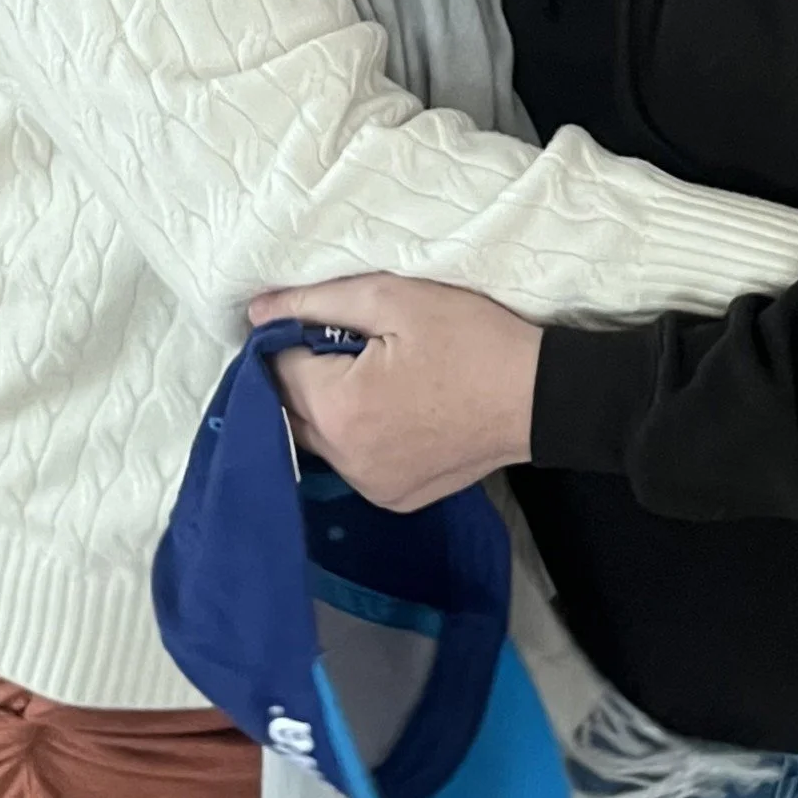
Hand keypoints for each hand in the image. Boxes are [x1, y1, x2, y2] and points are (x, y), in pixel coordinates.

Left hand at [246, 273, 540, 511]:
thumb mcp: (394, 299)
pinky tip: (395, 411)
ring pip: (318, 439)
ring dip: (329, 408)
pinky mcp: (394, 497)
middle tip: (352, 346)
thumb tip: (255, 311)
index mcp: (339, 408)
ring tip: (378, 377)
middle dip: (304, 374)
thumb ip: (315, 302)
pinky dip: (357, 436)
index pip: (276, 367)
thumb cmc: (473, 340)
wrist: (541, 397)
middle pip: (289, 409)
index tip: (327, 321)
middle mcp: (345, 458)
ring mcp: (370, 485)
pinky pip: (352, 462)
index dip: (291, 336)